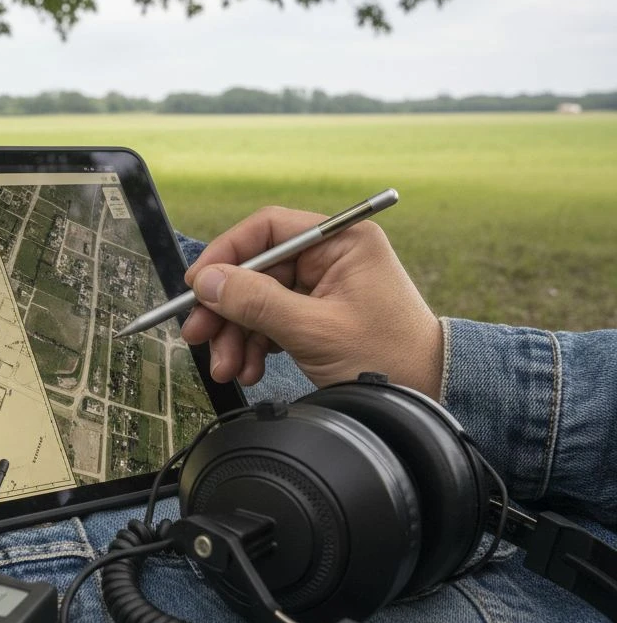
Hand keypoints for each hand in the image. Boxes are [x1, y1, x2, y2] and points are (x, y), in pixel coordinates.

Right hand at [180, 205, 442, 399]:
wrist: (425, 394)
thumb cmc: (387, 356)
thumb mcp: (312, 329)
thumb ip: (257, 302)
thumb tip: (207, 282)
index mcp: (341, 242)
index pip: (268, 229)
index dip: (226, 254)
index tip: (198, 284)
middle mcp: (330, 257)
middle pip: (256, 270)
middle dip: (227, 309)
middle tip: (198, 334)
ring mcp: (322, 287)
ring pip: (259, 300)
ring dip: (237, 335)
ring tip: (228, 367)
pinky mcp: (316, 314)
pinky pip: (271, 321)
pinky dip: (254, 345)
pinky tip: (248, 368)